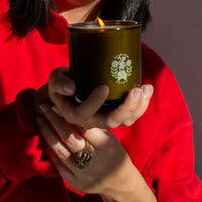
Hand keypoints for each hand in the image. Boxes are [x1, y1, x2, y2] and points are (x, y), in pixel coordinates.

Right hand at [35, 68, 153, 129]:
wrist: (70, 91)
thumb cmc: (62, 84)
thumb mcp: (55, 80)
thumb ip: (59, 82)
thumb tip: (71, 88)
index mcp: (74, 114)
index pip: (84, 113)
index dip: (94, 102)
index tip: (104, 87)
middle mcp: (91, 121)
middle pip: (110, 121)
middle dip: (125, 108)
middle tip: (135, 91)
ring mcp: (105, 120)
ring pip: (124, 121)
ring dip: (138, 107)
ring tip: (146, 89)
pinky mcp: (116, 115)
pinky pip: (131, 116)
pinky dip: (142, 105)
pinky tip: (147, 90)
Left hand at [35, 101, 158, 201]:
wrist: (120, 184)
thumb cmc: (115, 155)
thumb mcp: (112, 139)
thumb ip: (96, 126)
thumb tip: (75, 105)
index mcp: (107, 147)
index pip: (85, 127)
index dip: (70, 114)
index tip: (59, 104)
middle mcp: (95, 161)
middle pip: (69, 137)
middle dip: (54, 120)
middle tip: (43, 107)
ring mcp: (84, 174)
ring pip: (60, 151)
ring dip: (47, 133)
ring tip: (40, 120)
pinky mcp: (75, 183)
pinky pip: (58, 165)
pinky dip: (50, 150)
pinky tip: (44, 138)